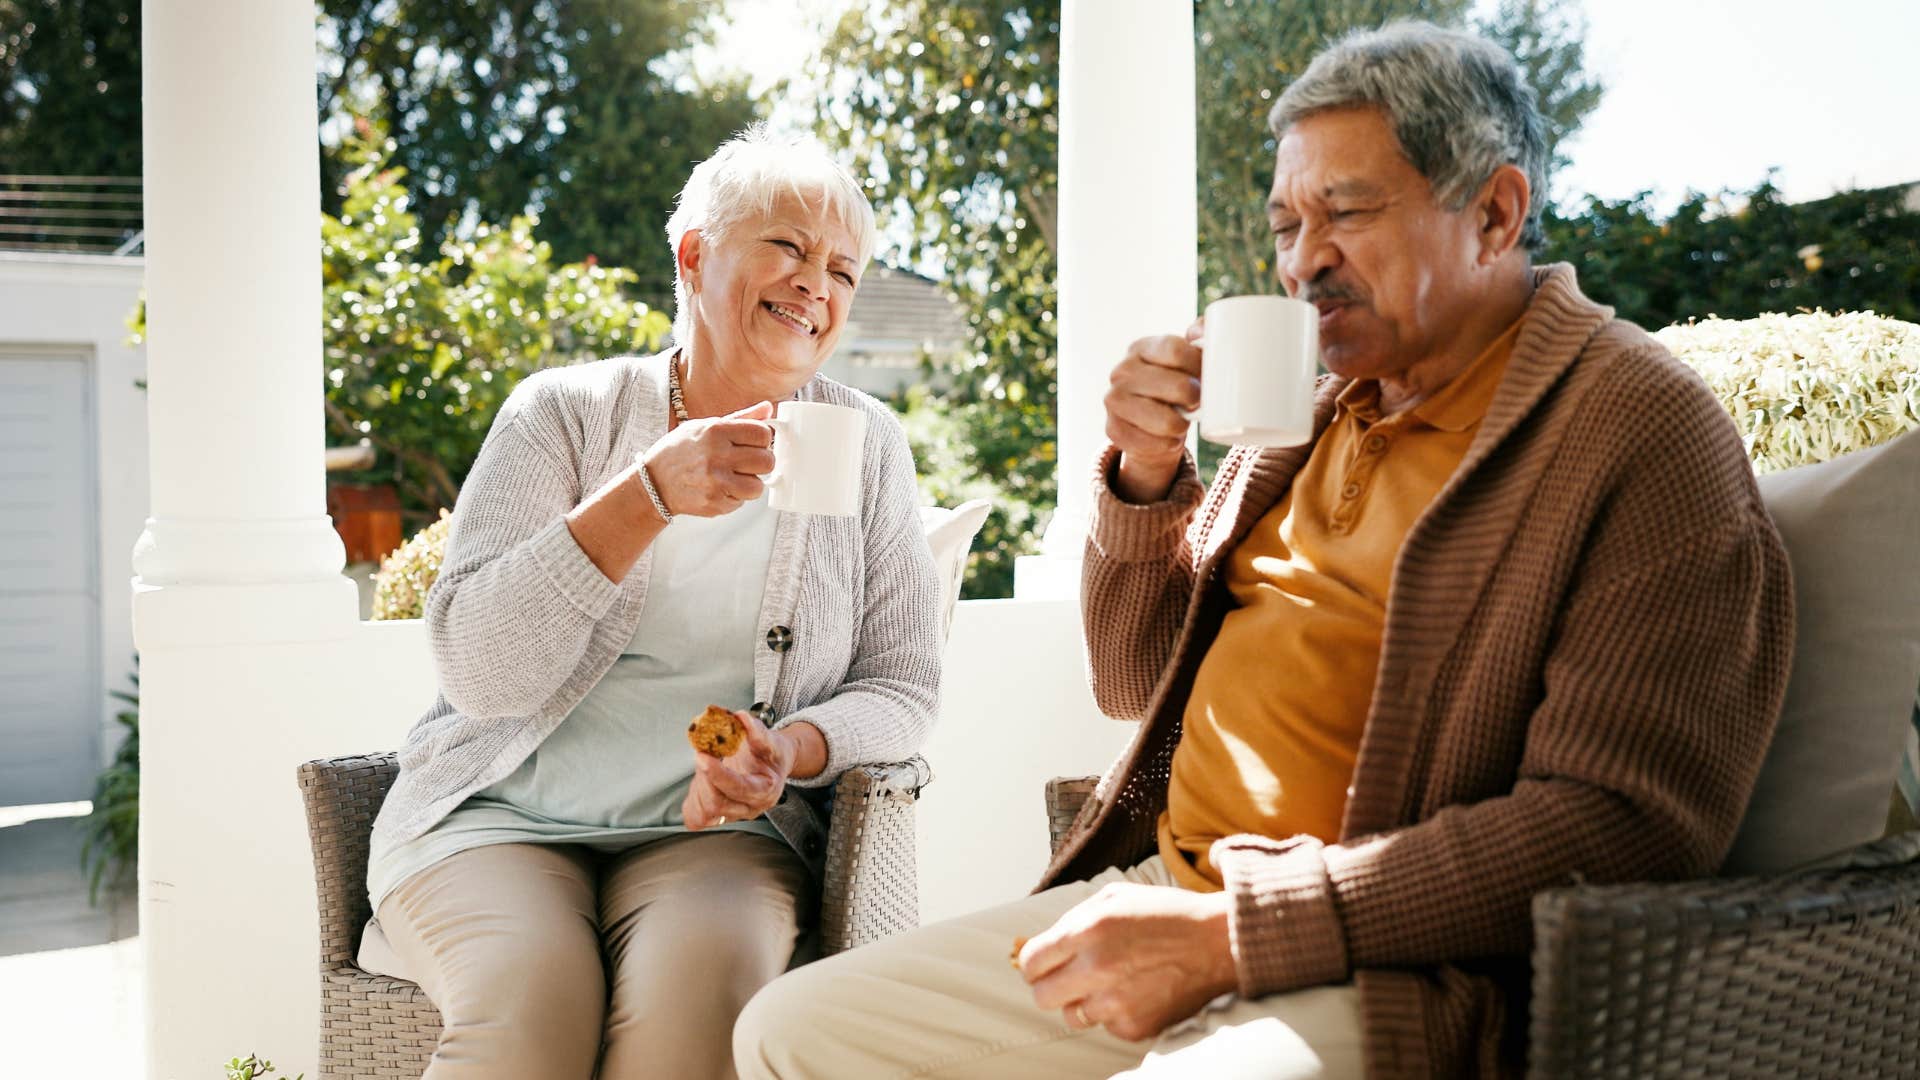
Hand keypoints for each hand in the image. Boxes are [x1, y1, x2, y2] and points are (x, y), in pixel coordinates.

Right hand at [639, 400, 776, 518]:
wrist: (654, 482)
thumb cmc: (680, 451)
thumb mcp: (704, 426)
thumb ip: (740, 418)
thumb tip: (768, 408)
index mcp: (716, 431)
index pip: (762, 434)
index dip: (763, 439)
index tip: (756, 443)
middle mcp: (716, 455)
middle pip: (766, 461)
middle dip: (761, 462)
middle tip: (748, 462)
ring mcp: (715, 482)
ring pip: (757, 486)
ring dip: (750, 483)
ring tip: (735, 477)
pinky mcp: (714, 503)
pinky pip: (741, 502)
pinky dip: (735, 497)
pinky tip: (720, 488)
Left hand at [682, 709, 794, 828]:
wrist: (773, 766)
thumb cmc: (771, 755)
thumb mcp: (771, 740)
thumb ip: (757, 730)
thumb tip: (741, 717)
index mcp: (765, 791)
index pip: (738, 789)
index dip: (717, 774)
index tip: (702, 755)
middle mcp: (749, 808)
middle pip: (717, 804)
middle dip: (704, 778)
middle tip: (703, 754)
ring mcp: (733, 815)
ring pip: (704, 814)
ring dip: (698, 787)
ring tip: (705, 766)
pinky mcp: (718, 817)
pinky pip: (696, 819)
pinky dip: (692, 801)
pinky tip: (701, 782)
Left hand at [1015, 882, 1236, 1041]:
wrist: (1218, 943)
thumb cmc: (1165, 914)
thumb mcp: (1115, 897)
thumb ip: (1073, 919)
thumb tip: (1045, 943)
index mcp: (1088, 930)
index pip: (1031, 962)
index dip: (1035, 963)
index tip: (1045, 963)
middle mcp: (1097, 968)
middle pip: (1041, 996)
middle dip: (1050, 986)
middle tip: (1070, 977)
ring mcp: (1116, 1002)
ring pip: (1072, 1016)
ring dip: (1083, 1001)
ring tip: (1111, 982)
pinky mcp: (1135, 1027)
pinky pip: (1105, 1027)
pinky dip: (1115, 1013)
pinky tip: (1137, 992)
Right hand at [1105, 322, 1202, 502]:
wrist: (1151, 424)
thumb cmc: (1176, 386)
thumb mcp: (1187, 359)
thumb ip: (1201, 336)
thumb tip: (1200, 331)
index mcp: (1141, 347)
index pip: (1175, 349)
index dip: (1198, 365)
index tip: (1207, 376)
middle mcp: (1121, 371)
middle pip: (1177, 386)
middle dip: (1195, 398)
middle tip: (1196, 402)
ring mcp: (1113, 400)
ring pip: (1166, 421)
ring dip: (1181, 425)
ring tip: (1181, 421)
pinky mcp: (1112, 430)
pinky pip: (1152, 444)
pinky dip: (1167, 445)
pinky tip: (1167, 438)